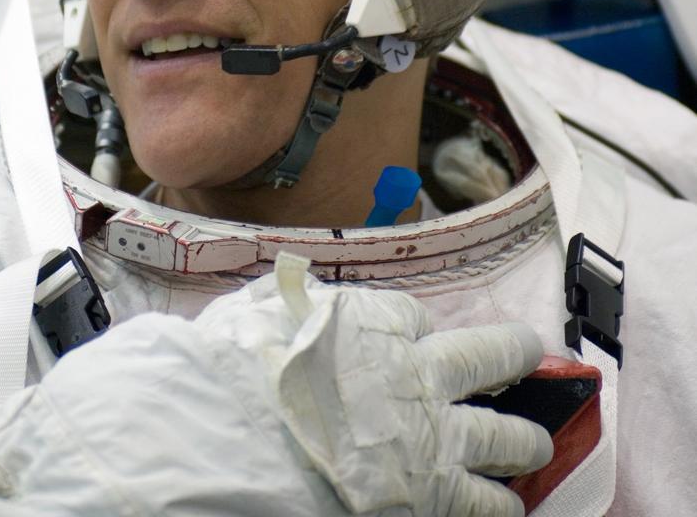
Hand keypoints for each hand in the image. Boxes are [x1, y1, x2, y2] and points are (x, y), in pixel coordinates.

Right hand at [197, 253, 552, 515]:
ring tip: (537, 443)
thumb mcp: (260, 309)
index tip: (417, 334)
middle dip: (512, 353)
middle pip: (485, 356)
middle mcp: (417, 372)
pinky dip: (499, 503)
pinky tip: (511, 506)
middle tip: (530, 353)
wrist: (250, 440)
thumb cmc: (245, 369)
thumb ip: (288, 297)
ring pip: (500, 433)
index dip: (417, 326)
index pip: (414, 316)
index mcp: (376, 323)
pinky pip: (481, 499)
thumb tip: (293, 286)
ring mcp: (432, 435)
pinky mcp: (433, 492)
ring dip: (522, 438)